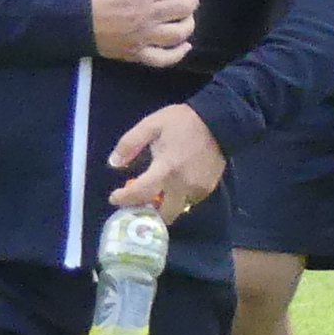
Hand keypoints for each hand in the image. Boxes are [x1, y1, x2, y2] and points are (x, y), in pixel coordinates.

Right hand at [90, 0, 196, 66]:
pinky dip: (178, 54)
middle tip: (186, 2)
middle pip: (184, 8)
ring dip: (187, 25)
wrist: (73, 22)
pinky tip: (184, 45)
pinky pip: (164, 58)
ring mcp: (143, 36)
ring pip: (179, 33)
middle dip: (189, 2)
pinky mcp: (137, 54)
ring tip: (184, 20)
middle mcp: (146, 15)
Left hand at [106, 103, 224, 219]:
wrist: (220, 120)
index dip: (124, 199)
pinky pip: (189, 201)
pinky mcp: (208, 188)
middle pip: (162, 214)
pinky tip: (176, 185)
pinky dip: (179, 198)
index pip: (140, 193)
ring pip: (176, 209)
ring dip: (165, 206)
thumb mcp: (151, 125)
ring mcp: (197, 188)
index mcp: (165, 168)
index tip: (114, 198)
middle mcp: (182, 184)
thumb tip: (114, 163)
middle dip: (148, 213)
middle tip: (139, 203)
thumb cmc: (182, 122)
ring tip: (157, 194)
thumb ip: (130, 143)